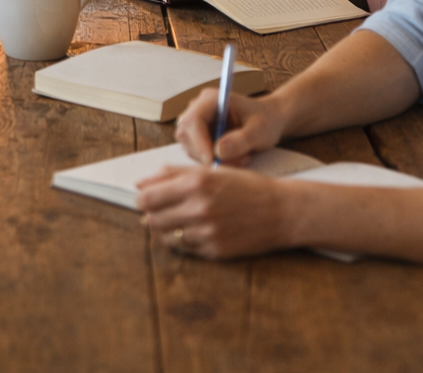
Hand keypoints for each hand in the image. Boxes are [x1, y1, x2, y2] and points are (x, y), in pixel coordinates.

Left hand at [137, 162, 293, 258]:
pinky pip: (185, 248)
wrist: (280, 211)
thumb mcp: (212, 170)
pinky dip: (184, 240)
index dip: (142, 198)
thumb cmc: (246, 186)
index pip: (148, 197)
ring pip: (166, 236)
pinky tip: (196, 230)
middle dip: (152, 214)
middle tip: (163, 209)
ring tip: (180, 219)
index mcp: (196, 182)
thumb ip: (173, 174)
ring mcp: (206, 232)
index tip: (145, 198)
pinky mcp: (214, 251)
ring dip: (167, 228)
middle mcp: (199, 207)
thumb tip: (141, 182)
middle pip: (152, 219)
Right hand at [174, 86, 282, 164]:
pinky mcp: (199, 136)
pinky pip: (198, 154)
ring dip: (214, 160)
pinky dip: (215, 161)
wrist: (270, 120)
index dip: (200, 142)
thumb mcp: (259, 130)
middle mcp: (199, 108)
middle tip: (237, 161)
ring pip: (191, 148)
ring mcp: (197, 122)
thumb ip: (241, 139)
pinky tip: (236, 157)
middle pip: (187, 135)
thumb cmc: (266, 120)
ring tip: (242, 158)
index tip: (213, 160)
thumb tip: (219, 151)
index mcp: (211, 99)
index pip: (193, 120)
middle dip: (208, 154)